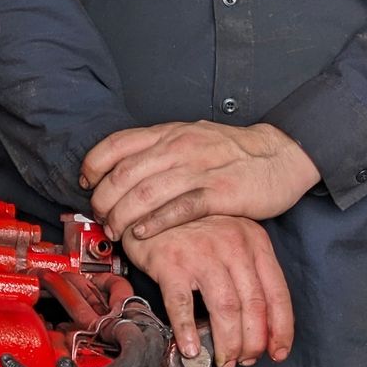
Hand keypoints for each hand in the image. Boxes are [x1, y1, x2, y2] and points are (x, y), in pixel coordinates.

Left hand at [82, 116, 320, 241]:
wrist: (280, 155)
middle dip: (104, 200)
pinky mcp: (219, 193)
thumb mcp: (190, 138)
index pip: (117, 144)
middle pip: (124, 174)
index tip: (86, 184)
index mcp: (169, 133)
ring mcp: (199, 169)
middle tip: (99, 218)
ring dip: (123, 216)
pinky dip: (155, 222)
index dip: (94, 166)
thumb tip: (122, 168)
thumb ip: (159, 150)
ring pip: (146, 193)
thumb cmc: (232, 151)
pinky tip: (142, 233)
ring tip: (115, 231)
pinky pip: (179, 209)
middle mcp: (179, 147)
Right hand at [119, 217, 293, 366]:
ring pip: (225, 309)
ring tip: (225, 360)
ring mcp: (201, 253)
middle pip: (253, 306)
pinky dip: (188, 331)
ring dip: (228, 342)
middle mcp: (233, 244)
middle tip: (246, 359)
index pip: (277, 293)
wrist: (151, 206)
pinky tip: (191, 349)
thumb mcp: (232, 239)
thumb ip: (248, 273)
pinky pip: (182, 305)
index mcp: (254, 240)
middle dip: (253, 341)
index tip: (277, 352)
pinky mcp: (171, 263)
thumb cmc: (194, 229)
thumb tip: (260, 323)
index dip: (280, 329)